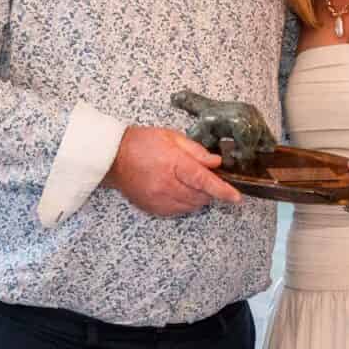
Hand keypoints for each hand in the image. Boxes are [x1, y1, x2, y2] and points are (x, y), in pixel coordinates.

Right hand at [104, 126, 241, 217]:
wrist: (112, 158)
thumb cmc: (141, 143)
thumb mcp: (171, 137)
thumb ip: (195, 151)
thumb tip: (215, 162)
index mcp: (173, 164)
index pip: (204, 181)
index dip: (222, 190)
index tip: (236, 197)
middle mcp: (166, 186)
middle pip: (200, 196)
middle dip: (210, 190)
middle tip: (206, 177)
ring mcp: (159, 200)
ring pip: (191, 206)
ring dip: (198, 197)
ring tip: (189, 182)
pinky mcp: (153, 208)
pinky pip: (178, 211)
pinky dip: (185, 203)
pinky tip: (178, 190)